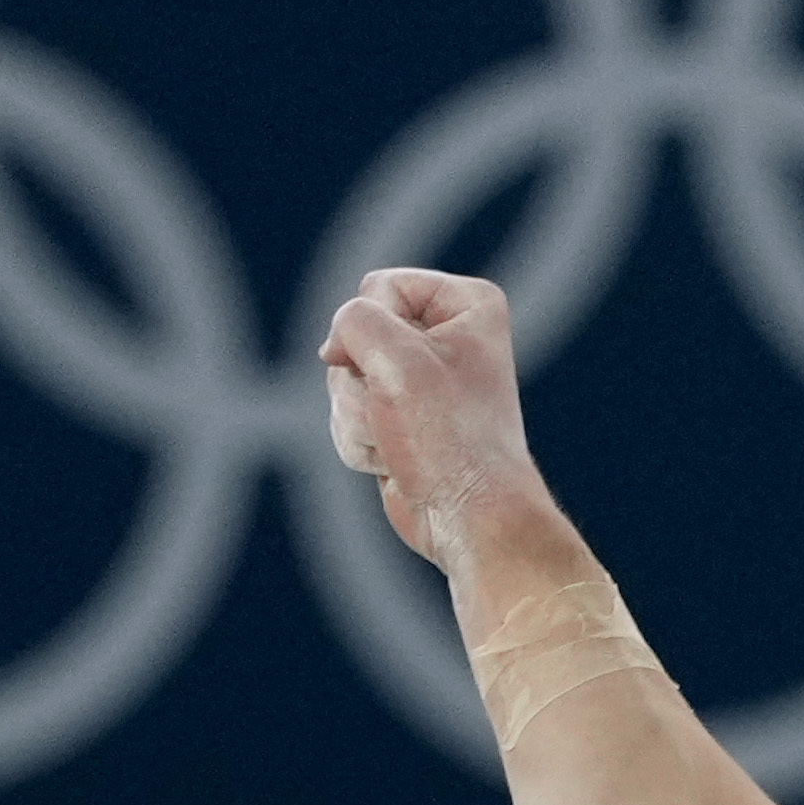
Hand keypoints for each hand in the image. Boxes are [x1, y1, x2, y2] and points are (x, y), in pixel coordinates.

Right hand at [321, 268, 549, 573]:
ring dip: (358, 415)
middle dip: (360, 379)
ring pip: (344, 378)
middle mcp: (447, 337)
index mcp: (467, 305)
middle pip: (356, 334)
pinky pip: (347, 413)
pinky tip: (393, 460)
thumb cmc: (449, 438)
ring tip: (399, 440)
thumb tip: (335, 349)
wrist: (468, 518)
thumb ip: (353, 319)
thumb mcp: (396, 357)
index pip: (378, 286)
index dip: (372, 328)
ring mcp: (419, 381)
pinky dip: (359, 440)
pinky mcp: (399, 418)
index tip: (403, 369)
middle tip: (400, 413)